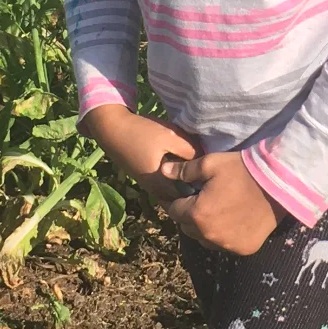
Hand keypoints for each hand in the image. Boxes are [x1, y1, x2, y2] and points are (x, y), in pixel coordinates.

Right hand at [85, 106, 201, 205]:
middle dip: (196, 191)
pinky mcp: (147, 178)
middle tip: (210, 179)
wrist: (112, 129)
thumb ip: (190, 150)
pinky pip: (167, 186)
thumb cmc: (143, 133)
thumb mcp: (171, 137)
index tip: (215, 179)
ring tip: (200, 173)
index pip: (189, 197)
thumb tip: (205, 161)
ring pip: (174, 192)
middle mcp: (155, 190)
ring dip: (186, 186)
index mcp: (162, 184)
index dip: (203, 190)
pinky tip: (184, 167)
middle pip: (182, 198)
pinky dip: (176, 181)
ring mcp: (150, 186)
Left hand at [159, 151, 289, 253]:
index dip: (175, 201)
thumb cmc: (242, 170)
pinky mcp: (244, 249)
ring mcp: (227, 245)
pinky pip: (225, 245)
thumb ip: (184, 171)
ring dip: (205, 228)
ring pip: (205, 239)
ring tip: (216, 210)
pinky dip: (224, 235)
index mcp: (197, 214)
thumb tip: (163, 171)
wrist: (278, 183)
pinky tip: (232, 220)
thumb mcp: (210, 164)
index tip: (181, 194)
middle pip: (188, 228)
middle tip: (199, 200)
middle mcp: (209, 235)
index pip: (174, 211)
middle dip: (190, 214)